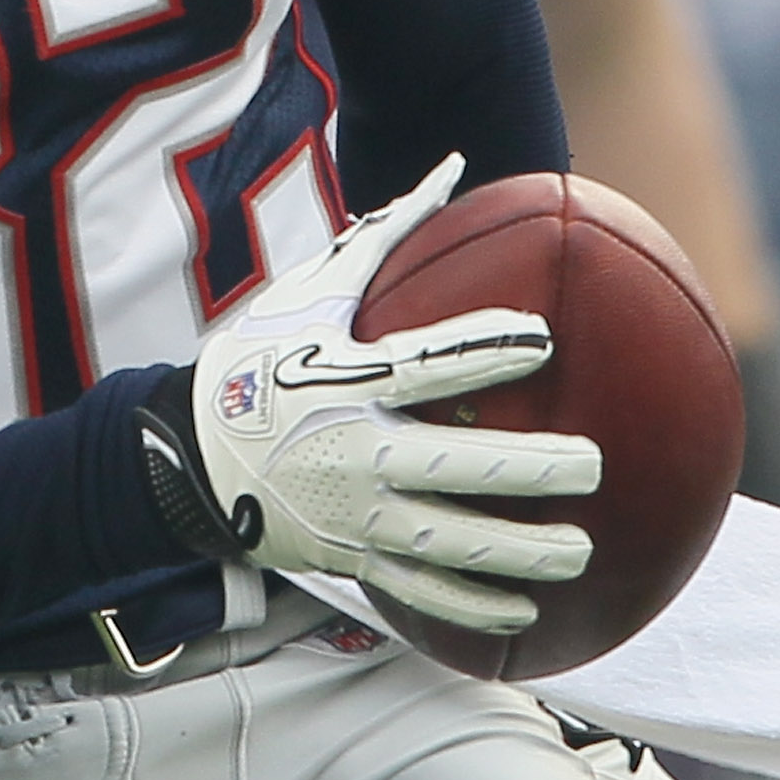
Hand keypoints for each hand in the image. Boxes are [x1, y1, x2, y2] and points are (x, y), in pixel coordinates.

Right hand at [141, 158, 600, 633]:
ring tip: (580, 551)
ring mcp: (352, 512)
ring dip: (518, 552)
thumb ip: (385, 237)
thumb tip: (453, 167)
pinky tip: (525, 612)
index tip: (544, 341)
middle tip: (590, 464)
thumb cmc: (262, 362)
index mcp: (345, 381)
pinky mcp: (348, 556)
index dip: (484, 351)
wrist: (188, 454)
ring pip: (448, 541)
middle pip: (454, 465)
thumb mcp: (309, 294)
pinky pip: (418, 590)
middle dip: (526, 469)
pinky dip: (472, 605)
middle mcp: (352, 450)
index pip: (425, 365)